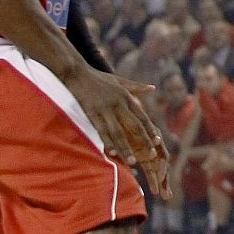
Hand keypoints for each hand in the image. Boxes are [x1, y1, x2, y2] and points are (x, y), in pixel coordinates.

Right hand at [63, 70, 170, 196]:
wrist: (76, 72)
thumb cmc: (98, 78)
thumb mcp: (119, 80)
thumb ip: (136, 88)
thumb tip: (153, 88)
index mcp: (126, 97)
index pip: (142, 117)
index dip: (150, 130)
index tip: (157, 141)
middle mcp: (118, 104)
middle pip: (134, 126)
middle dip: (143, 141)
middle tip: (151, 156)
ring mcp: (104, 109)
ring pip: (118, 132)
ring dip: (125, 148)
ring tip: (132, 161)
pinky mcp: (91, 112)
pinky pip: (100, 130)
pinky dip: (106, 142)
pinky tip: (111, 153)